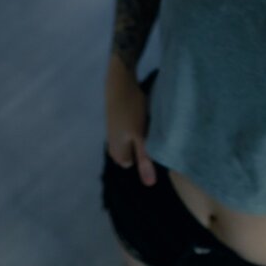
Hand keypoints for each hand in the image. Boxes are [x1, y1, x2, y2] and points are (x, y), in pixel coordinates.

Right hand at [105, 63, 156, 186]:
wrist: (119, 81)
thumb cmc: (132, 109)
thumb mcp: (141, 136)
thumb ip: (145, 160)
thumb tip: (149, 184)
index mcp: (117, 152)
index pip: (135, 164)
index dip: (146, 156)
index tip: (153, 143)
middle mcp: (112, 144)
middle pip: (133, 153)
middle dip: (143, 146)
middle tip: (153, 132)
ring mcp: (112, 131)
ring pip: (131, 140)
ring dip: (141, 133)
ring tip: (149, 122)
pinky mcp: (116, 119)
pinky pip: (129, 129)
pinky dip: (137, 124)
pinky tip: (143, 114)